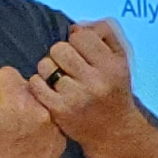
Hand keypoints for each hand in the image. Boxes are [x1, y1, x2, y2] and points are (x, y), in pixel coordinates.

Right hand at [0, 66, 65, 157]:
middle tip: (0, 118)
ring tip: (12, 128)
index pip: (7, 72)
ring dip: (25, 108)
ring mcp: (56, 128)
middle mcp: (43, 113)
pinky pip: (50, 119)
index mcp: (19, 103)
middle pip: (26, 85)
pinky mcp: (61, 141)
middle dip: (10, 96)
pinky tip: (24, 137)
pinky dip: (38, 123)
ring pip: (39, 101)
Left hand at [33, 20, 141, 143]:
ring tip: (61, 79)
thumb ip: (105, 33)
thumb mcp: (121, 59)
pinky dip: (40, 84)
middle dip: (62, 55)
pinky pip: (36, 84)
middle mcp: (96, 81)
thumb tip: (76, 27)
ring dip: (49, 69)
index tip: (83, 53)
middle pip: (59, 48)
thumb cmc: (114, 89)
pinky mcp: (60, 110)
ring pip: (45, 65)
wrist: (115, 131)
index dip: (78, 41)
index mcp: (113, 66)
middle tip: (69, 66)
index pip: (81, 36)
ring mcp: (77, 97)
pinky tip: (52, 90)